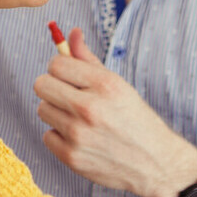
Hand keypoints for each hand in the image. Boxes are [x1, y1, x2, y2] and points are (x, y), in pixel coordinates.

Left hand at [33, 28, 196, 196]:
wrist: (155, 163)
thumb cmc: (135, 120)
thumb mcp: (118, 85)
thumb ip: (89, 59)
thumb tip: (71, 33)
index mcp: (104, 84)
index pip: (56, 64)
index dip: (60, 68)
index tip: (69, 76)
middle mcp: (90, 108)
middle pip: (41, 85)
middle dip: (53, 87)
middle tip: (69, 96)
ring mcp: (79, 134)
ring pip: (42, 110)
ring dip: (56, 112)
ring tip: (78, 119)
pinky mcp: (72, 157)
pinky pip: (47, 136)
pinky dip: (59, 137)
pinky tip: (79, 138)